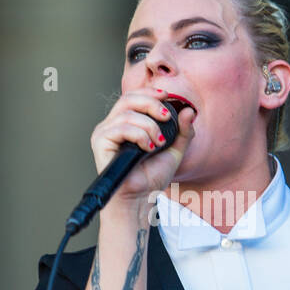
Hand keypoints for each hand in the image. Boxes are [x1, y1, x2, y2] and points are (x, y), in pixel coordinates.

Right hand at [90, 88, 196, 209]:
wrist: (140, 198)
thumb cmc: (151, 177)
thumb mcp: (174, 150)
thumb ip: (183, 131)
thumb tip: (189, 111)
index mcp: (126, 123)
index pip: (134, 97)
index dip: (150, 92)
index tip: (168, 96)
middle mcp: (112, 125)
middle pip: (128, 98)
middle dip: (150, 103)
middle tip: (166, 117)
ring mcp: (104, 133)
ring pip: (127, 114)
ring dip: (149, 126)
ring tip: (158, 143)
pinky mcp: (100, 142)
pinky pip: (120, 128)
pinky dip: (139, 135)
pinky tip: (148, 148)